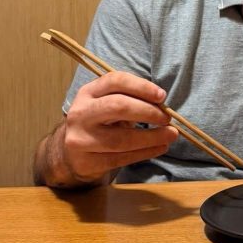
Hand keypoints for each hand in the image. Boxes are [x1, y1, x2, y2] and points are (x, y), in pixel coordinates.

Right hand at [55, 72, 178, 185]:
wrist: (71, 154)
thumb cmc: (100, 123)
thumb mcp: (107, 104)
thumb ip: (130, 99)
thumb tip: (163, 106)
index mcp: (88, 92)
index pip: (115, 81)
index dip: (141, 86)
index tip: (162, 96)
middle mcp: (81, 113)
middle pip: (118, 106)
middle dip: (148, 111)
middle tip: (167, 118)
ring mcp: (80, 139)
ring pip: (121, 138)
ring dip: (151, 137)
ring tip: (170, 135)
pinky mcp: (86, 162)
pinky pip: (120, 158)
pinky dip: (145, 153)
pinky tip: (159, 148)